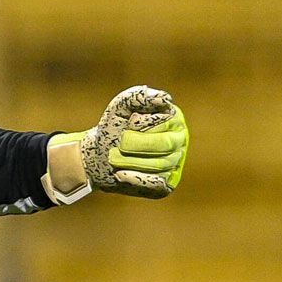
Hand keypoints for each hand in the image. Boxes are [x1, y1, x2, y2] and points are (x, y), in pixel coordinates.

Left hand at [42, 85, 187, 202]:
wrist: (100, 154)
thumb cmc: (114, 127)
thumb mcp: (119, 107)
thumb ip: (138, 96)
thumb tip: (165, 99)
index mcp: (174, 118)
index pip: (164, 122)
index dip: (138, 124)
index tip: (126, 124)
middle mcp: (180, 141)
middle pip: (165, 144)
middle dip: (134, 144)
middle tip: (118, 144)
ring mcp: (175, 164)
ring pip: (160, 164)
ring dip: (130, 161)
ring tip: (114, 158)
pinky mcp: (165, 185)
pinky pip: (156, 183)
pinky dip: (135, 178)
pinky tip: (120, 174)